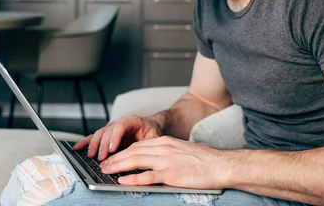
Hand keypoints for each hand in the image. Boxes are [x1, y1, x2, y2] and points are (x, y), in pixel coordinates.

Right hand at [73, 114, 162, 160]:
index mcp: (132, 120)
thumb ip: (147, 145)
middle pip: (108, 131)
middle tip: (101, 158)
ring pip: (99, 134)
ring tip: (91, 156)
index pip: (121, 126)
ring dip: (94, 145)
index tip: (112, 149)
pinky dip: (85, 142)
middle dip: (103, 145)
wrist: (151, 126)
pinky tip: (77, 148)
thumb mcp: (154, 137)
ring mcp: (111, 128)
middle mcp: (119, 122)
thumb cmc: (153, 132)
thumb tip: (140, 157)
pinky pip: (94, 137)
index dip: (115, 137)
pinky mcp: (106, 135)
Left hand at [100, 136, 227, 189]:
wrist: (220, 165)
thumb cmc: (204, 161)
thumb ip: (166, 154)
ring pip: (136, 160)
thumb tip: (151, 163)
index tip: (113, 157)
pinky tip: (123, 180)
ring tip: (107, 171)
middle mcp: (164, 148)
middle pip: (134, 151)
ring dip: (119, 166)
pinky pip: (147, 176)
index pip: (139, 145)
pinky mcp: (171, 173)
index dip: (123, 151)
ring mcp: (167, 160)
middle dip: (116, 158)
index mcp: (166, 142)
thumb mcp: (181, 151)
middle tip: (103, 164)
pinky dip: (133, 178)